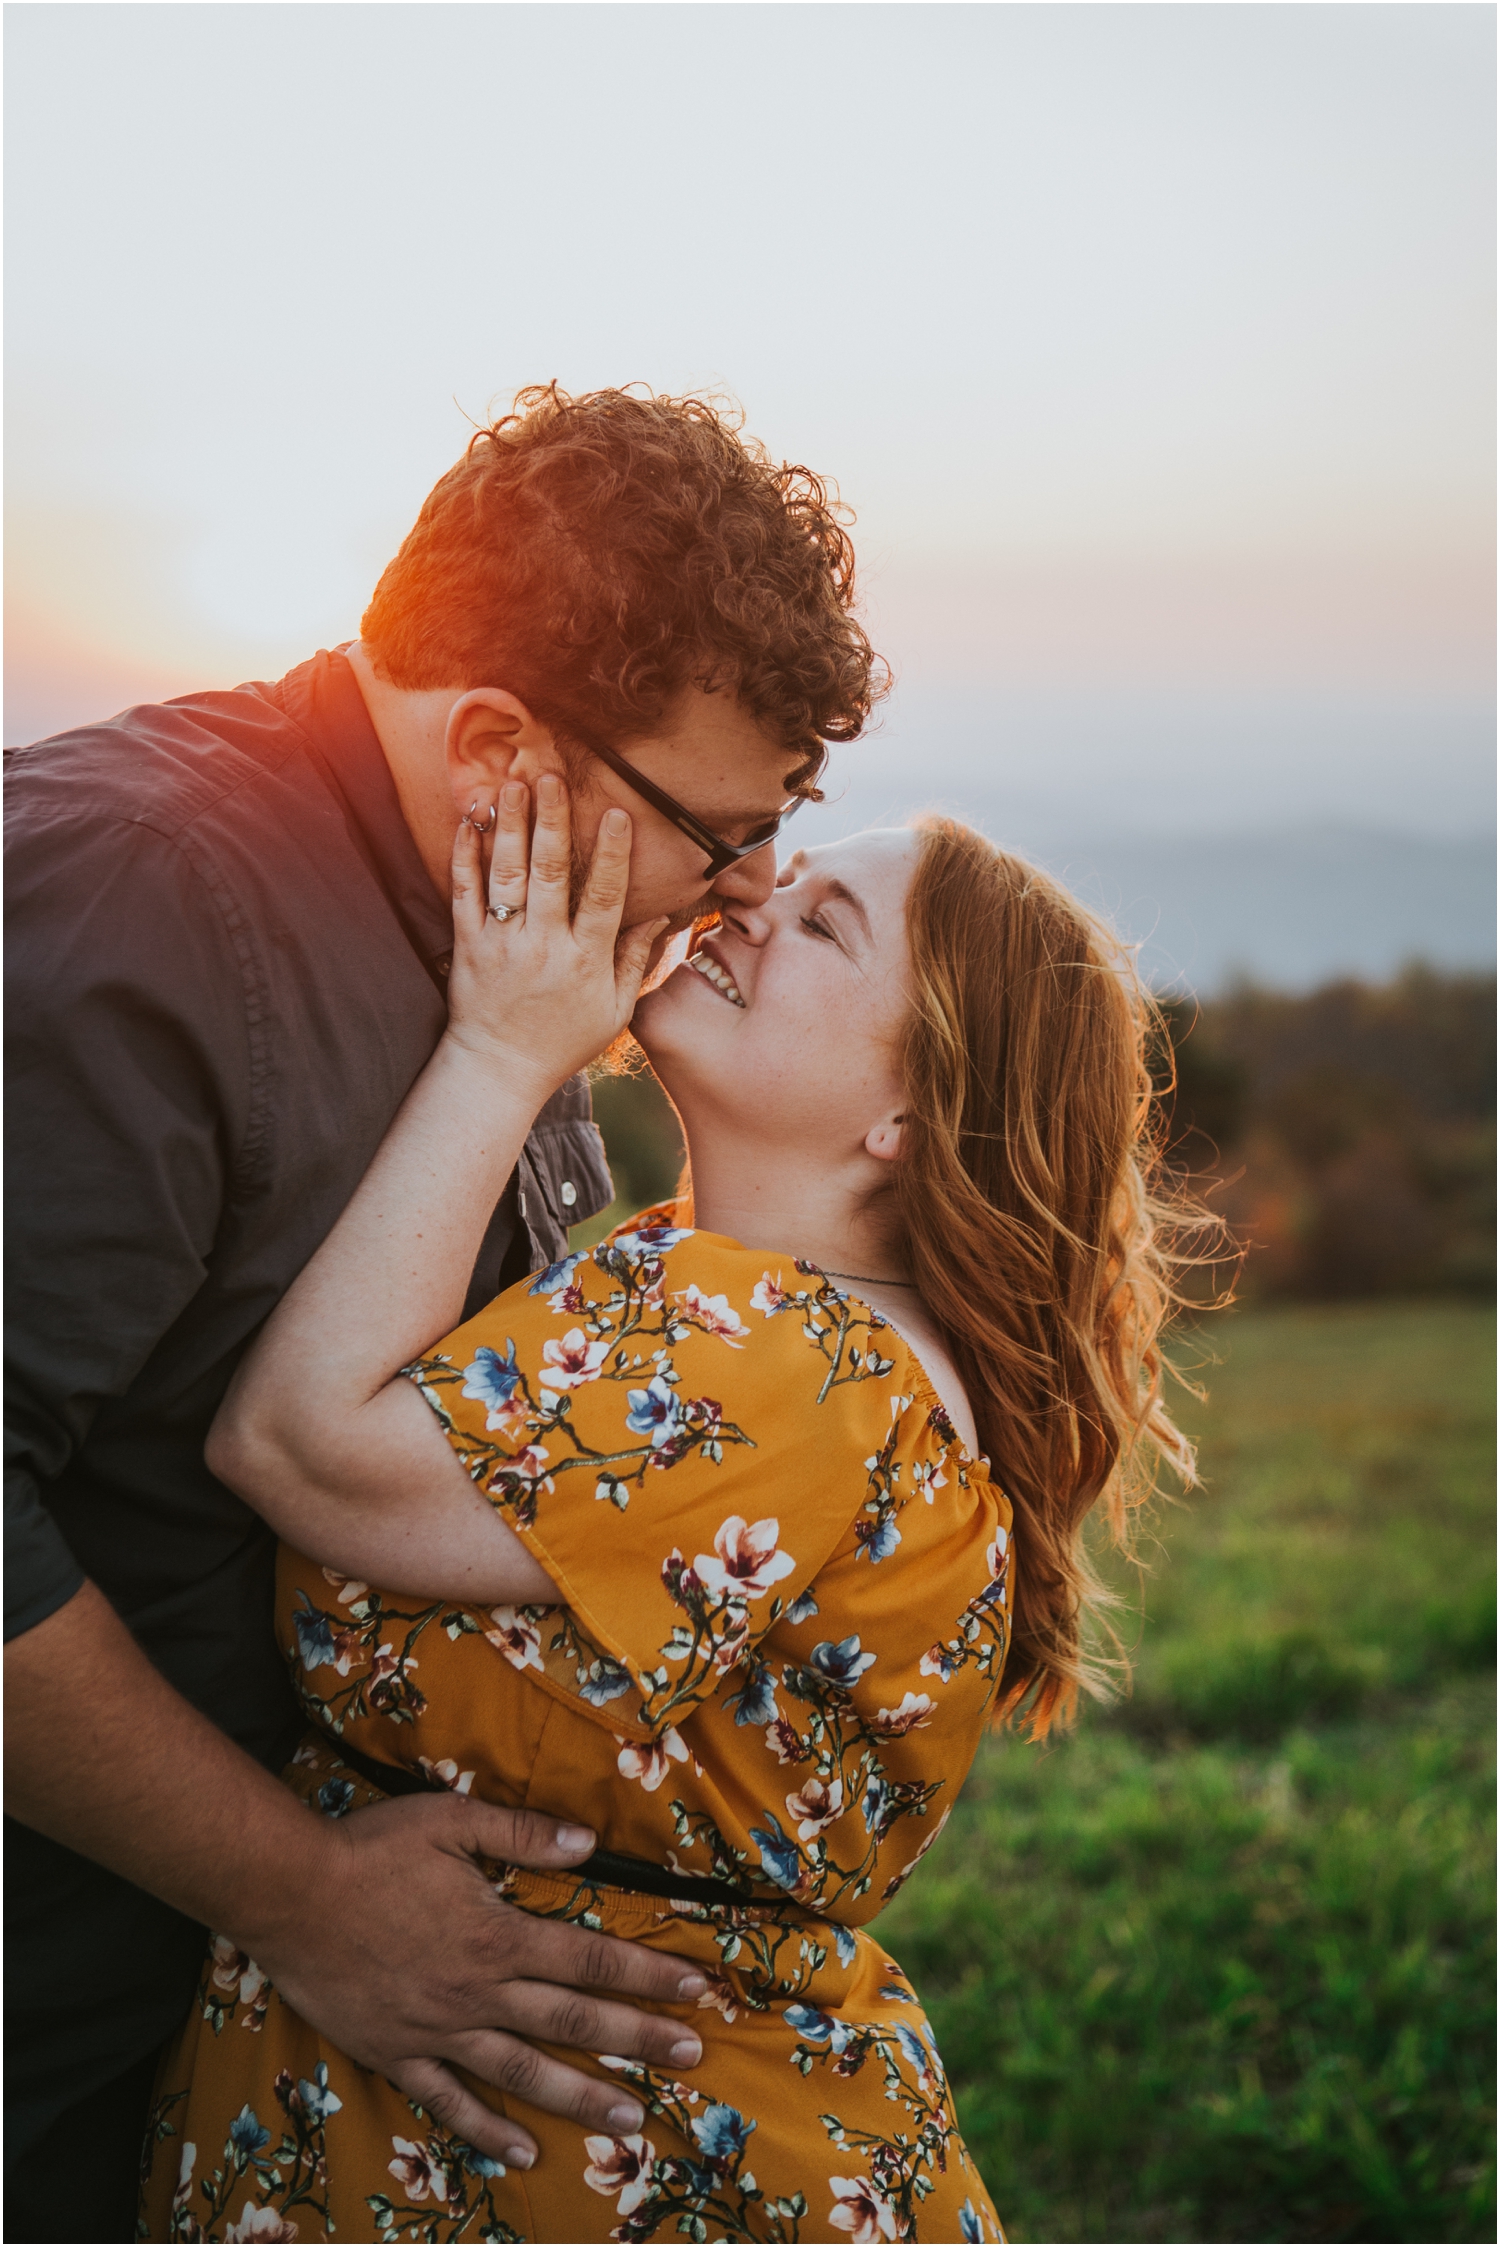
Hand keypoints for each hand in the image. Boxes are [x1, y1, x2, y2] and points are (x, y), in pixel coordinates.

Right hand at [243, 1790, 707, 2168]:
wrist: (289, 1895)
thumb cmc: (371, 1849)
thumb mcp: (451, 1819)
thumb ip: (522, 1834)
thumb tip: (588, 1841)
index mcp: (498, 1935)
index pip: (589, 1959)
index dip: (646, 1973)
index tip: (696, 1988)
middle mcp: (478, 1992)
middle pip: (572, 2020)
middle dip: (637, 2039)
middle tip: (691, 2057)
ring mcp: (439, 2030)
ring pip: (523, 2071)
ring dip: (581, 2097)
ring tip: (631, 2120)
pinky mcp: (398, 2053)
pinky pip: (449, 2102)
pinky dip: (486, 2130)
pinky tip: (521, 2153)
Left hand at [446, 775, 665, 1104]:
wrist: (498, 1069)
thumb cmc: (563, 1042)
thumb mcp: (615, 1011)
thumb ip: (635, 960)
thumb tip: (661, 913)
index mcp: (585, 961)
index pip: (603, 898)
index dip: (611, 855)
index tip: (617, 814)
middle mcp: (543, 947)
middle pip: (550, 875)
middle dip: (553, 822)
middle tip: (553, 777)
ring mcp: (502, 944)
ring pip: (507, 876)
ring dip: (511, 827)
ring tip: (513, 784)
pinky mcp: (468, 946)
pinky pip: (464, 894)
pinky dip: (466, 857)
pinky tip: (471, 822)